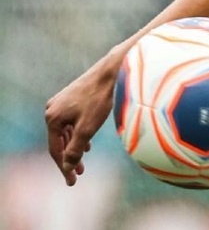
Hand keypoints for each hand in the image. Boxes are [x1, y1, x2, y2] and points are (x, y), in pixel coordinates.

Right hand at [45, 57, 120, 185]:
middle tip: (79, 174)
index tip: (73, 181)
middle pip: (59, 141)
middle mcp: (52, 109)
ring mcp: (61, 102)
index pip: (55, 150)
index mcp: (52, 118)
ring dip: (74, 147)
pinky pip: (71, 122)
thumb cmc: (100, 99)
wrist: (112, 71)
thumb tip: (67, 166)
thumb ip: (76, 149)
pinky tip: (87, 142)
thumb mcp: (88, 128)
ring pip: (66, 131)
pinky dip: (78, 134)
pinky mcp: (72, 97)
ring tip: (83, 161)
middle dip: (69, 158)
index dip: (64, 167)